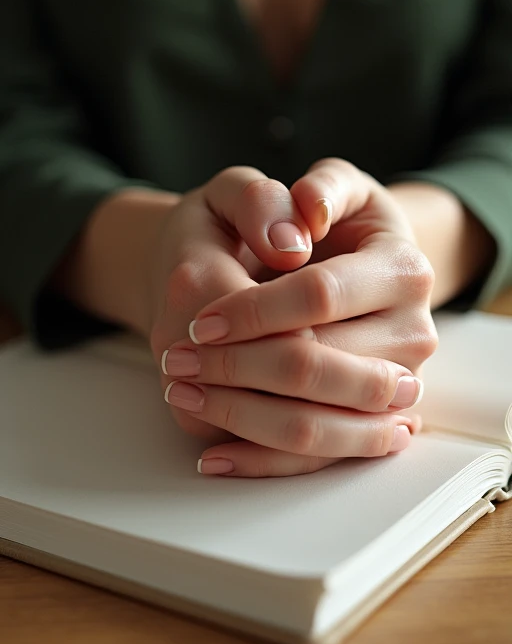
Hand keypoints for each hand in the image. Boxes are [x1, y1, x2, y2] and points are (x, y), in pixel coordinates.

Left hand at [162, 159, 435, 475]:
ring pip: (315, 422)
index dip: (253, 309)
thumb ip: (319, 188)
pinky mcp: (371, 422)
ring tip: (182, 390)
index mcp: (402, 268)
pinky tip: (214, 455)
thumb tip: (292, 241)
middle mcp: (411, 333)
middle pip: (314, 365)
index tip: (200, 318)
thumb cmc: (335, 228)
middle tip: (173, 357)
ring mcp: (395, 386)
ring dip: (239, 414)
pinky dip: (264, 460)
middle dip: (236, 365)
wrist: (355, 271)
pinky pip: (317, 456)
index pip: (319, 295)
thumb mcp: (331, 184)